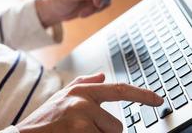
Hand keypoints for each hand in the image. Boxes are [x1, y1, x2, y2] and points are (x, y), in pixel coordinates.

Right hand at [16, 73, 162, 132]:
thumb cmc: (45, 119)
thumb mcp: (63, 96)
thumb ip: (84, 83)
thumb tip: (102, 75)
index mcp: (81, 90)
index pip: (118, 89)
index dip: (141, 94)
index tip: (157, 99)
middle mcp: (83, 100)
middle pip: (115, 125)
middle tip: (81, 132)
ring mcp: (81, 116)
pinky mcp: (80, 131)